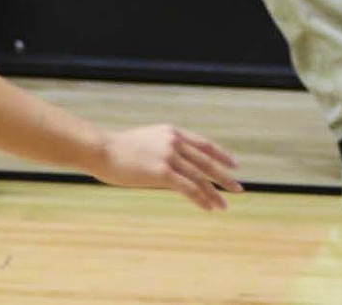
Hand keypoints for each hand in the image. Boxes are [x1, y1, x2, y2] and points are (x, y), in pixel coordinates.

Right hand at [95, 124, 240, 211]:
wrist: (102, 149)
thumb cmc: (119, 149)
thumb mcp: (146, 142)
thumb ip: (162, 149)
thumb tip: (170, 163)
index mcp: (173, 132)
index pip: (204, 144)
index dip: (221, 155)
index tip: (233, 164)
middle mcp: (175, 141)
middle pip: (207, 161)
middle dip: (225, 175)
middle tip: (239, 188)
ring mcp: (170, 156)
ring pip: (200, 176)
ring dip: (215, 192)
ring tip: (226, 204)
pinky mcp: (162, 172)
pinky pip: (188, 188)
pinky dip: (201, 199)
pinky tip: (209, 208)